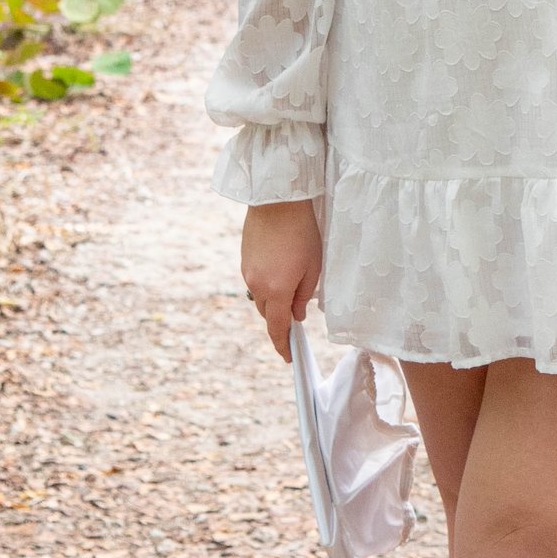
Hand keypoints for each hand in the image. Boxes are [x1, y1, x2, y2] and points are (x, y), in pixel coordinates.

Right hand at [241, 200, 322, 356]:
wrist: (277, 200)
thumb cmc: (301, 232)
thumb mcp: (312, 267)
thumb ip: (303, 296)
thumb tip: (296, 316)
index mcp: (276, 290)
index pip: (276, 327)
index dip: (282, 345)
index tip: (288, 357)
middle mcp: (256, 285)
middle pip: (266, 314)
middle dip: (279, 321)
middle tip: (295, 320)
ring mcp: (247, 272)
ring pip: (259, 298)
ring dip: (272, 301)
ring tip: (290, 290)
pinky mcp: (244, 259)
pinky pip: (254, 282)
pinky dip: (266, 286)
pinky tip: (280, 272)